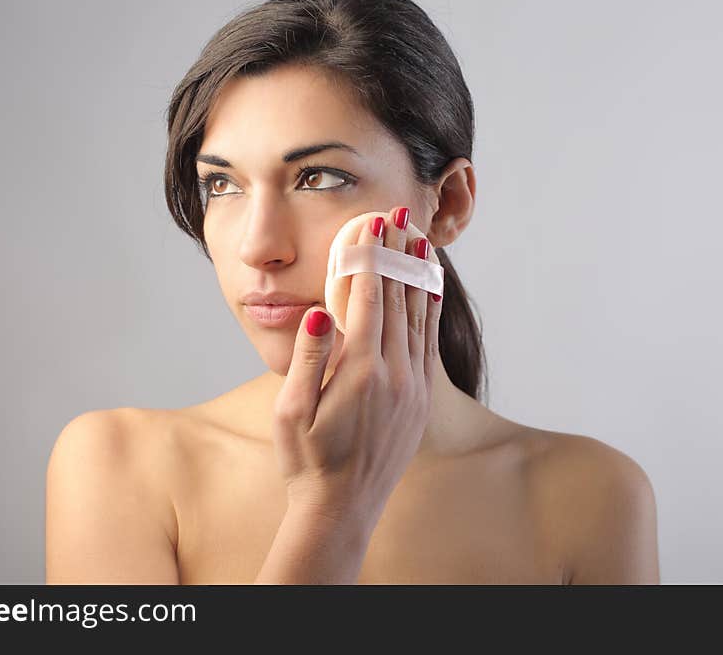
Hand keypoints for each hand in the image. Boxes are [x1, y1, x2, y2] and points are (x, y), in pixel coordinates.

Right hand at [271, 206, 442, 528]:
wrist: (341, 509)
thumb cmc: (306, 461)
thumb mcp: (292, 411)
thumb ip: (308, 357)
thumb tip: (320, 311)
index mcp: (361, 371)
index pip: (369, 297)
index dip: (372, 255)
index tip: (373, 221)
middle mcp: (395, 374)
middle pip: (399, 298)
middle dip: (398, 252)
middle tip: (399, 213)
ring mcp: (414, 387)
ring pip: (420, 316)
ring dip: (419, 274)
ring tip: (419, 238)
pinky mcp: (422, 399)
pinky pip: (430, 342)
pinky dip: (430, 309)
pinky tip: (430, 289)